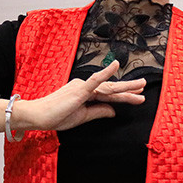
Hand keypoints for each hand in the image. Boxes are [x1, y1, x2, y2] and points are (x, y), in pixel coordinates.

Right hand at [11, 60, 145, 133]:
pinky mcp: (79, 90)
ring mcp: (82, 87)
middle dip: (129, 89)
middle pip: (111, 88)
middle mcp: (85, 86)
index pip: (109, 94)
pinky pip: (95, 81)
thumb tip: (114, 111)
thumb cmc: (56, 116)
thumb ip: (99, 111)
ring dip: (125, 87)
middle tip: (144, 88)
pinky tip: (115, 66)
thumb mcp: (82, 117)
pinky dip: (106, 73)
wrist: (38, 117)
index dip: (124, 96)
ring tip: (141, 86)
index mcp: (85, 93)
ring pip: (108, 87)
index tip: (138, 96)